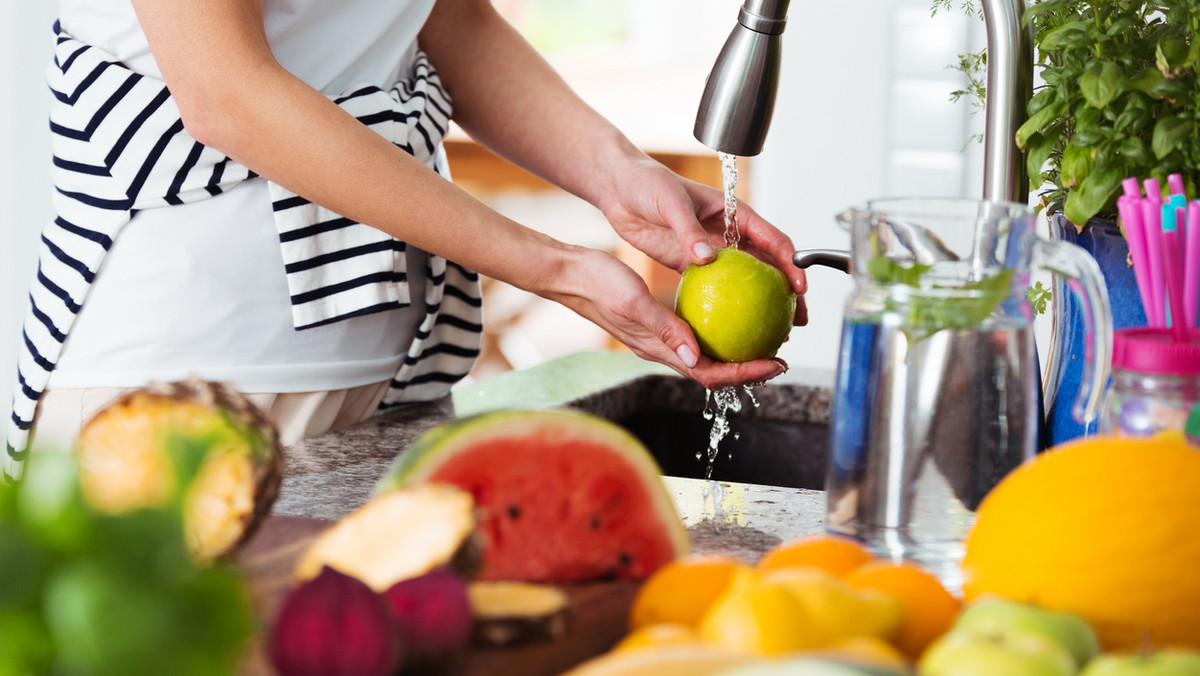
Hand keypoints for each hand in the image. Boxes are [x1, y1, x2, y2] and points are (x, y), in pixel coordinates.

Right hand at [548, 248, 790, 390]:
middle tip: (780, 356)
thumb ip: (665, 328)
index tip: (775, 365)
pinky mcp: (658, 323)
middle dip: (749, 368)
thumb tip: (695, 357)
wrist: (570, 274)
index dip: (745, 374)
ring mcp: (660, 338)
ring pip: (706, 354)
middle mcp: (663, 349)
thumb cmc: (598, 285)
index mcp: (658, 350)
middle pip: (714, 370)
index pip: (710, 374)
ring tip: (764, 338)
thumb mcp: (634, 302)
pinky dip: (719, 328)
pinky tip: (733, 311)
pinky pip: (696, 332)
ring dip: (737, 352)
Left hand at [597, 157, 807, 326]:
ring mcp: (710, 249)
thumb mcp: (670, 203)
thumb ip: (688, 230)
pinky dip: (725, 306)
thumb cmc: (647, 183)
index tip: (800, 288)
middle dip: (787, 294)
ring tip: (773, 333)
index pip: (773, 240)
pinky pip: (714, 288)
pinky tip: (730, 329)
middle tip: (797, 321)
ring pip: (745, 281)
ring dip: (760, 306)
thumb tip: (706, 258)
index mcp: (733, 213)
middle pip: (768, 267)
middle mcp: (727, 233)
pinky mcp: (689, 263)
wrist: (619, 187)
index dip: (792, 264)